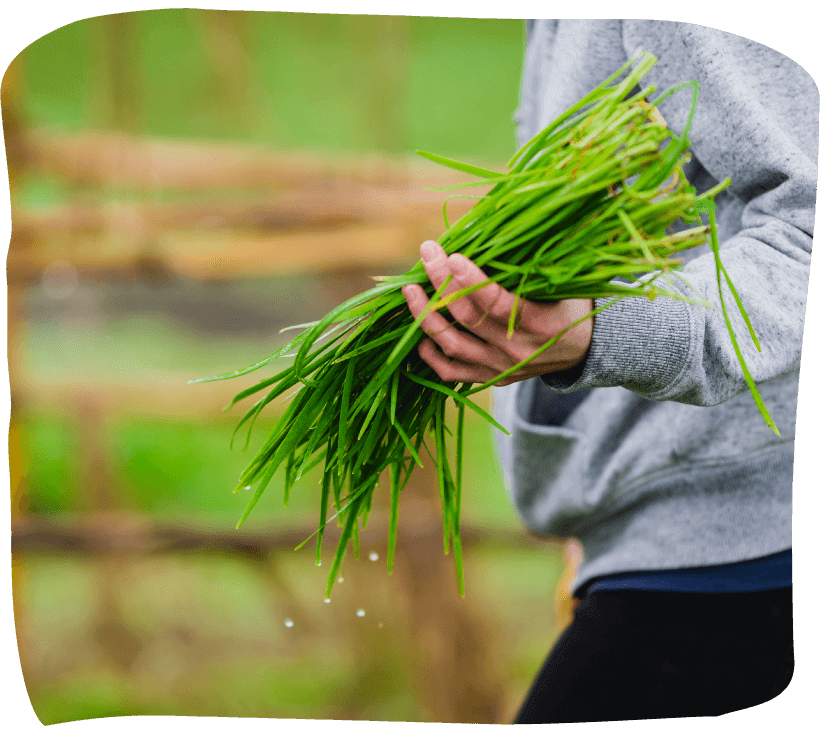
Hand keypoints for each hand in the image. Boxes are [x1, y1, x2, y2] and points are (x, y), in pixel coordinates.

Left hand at [401, 241, 593, 386]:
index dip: (471, 280)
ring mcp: (500, 367)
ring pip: (452, 344)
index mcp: (540, 325)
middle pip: (468, 317)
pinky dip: (430, 354)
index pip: (497, 303)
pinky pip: (451, 372)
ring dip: (426, 315)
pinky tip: (418, 332)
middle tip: (427, 253)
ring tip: (410, 289)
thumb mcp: (565, 283)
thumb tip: (504, 220)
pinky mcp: (489, 377)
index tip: (452, 256)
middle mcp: (516, 350)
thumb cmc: (570, 304)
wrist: (582, 350)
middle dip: (441, 282)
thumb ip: (537, 262)